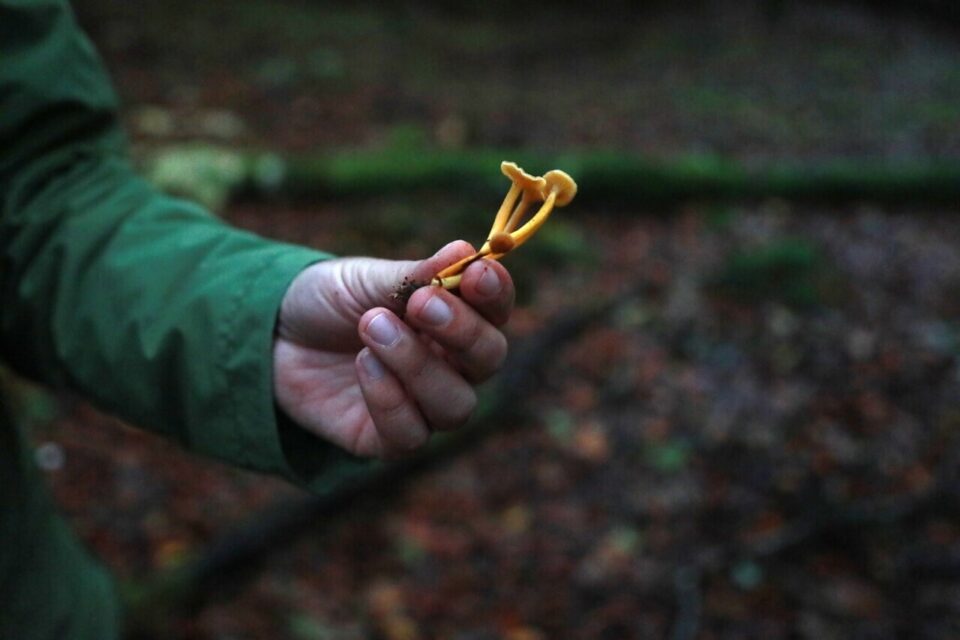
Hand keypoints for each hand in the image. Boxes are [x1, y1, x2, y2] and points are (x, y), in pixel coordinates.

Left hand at [273, 241, 513, 457]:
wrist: (271, 334)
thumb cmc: (329, 301)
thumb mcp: (366, 279)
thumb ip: (416, 274)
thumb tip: (467, 250)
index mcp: (454, 319)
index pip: (496, 312)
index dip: (496, 295)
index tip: (476, 273)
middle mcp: (450, 366)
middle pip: (488, 360)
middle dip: (461, 331)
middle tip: (421, 303)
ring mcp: (422, 405)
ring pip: (455, 404)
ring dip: (418, 364)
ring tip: (372, 327)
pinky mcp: (387, 438)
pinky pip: (411, 433)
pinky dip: (390, 398)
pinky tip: (363, 364)